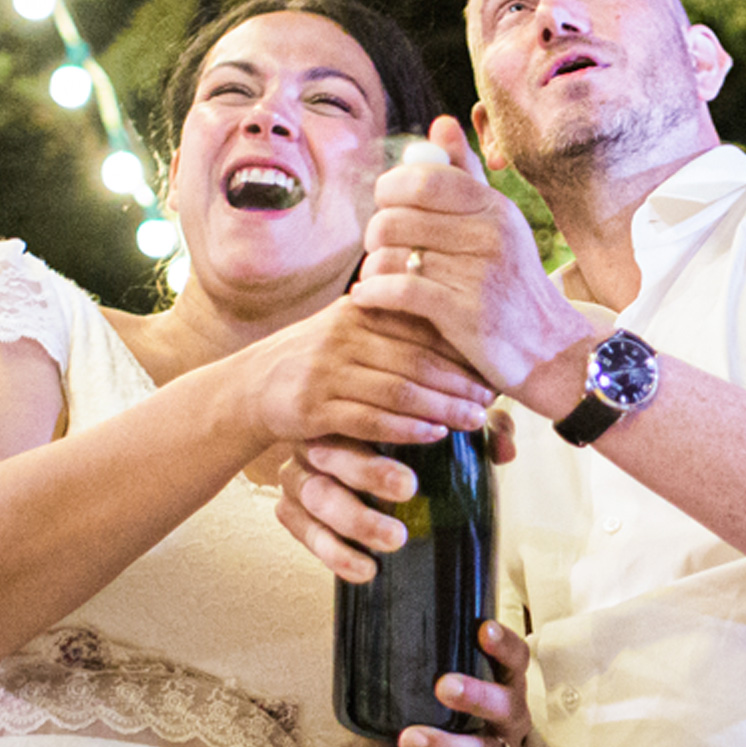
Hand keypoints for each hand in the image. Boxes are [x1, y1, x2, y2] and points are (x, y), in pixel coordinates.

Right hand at [243, 295, 493, 451]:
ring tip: (474, 421)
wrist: (252, 384)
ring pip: (397, 390)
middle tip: (491, 399)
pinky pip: (368, 420)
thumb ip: (394, 326)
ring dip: (441, 408)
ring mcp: (326, 370)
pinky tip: (433, 436)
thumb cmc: (318, 358)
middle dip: (459, 382)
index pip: (421, 325)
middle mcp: (344, 335)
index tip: (493, 366)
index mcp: (361, 310)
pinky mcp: (312, 407)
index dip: (461, 347)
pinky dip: (405, 429)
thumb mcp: (350, 328)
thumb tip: (457, 324)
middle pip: (416, 359)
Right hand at [275, 411, 515, 582]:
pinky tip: (366, 570)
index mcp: (351, 406)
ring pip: (315, 493)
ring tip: (395, 539)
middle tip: (409, 488)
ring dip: (355, 518)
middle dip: (371, 470)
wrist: (342, 462)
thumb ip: (479, 428)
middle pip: (333, 448)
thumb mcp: (442, 426)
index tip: (442, 434)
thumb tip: (505, 448)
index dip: (405, 421)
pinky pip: (300, 531)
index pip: (369, 405)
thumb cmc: (403, 440)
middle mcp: (319, 435)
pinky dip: (332, 552)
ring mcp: (298, 473)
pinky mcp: (289, 509)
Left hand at [352, 116, 596, 414]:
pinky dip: (373, 294)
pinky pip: (399, 291)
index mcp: (493, 208)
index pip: (422, 178)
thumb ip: (465, 176)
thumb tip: (441, 123)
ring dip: (372, 269)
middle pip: (396, 216)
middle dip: (375, 234)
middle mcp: (489, 235)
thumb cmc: (514, 284)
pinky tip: (368, 298)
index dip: (390, 189)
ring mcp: (479, 275)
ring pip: (392, 255)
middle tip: (379, 248)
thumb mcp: (498, 224)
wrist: (552, 351)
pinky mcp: (466, 316)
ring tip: (376, 278)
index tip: (386, 206)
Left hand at [397, 620, 531, 746]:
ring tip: (412, 738)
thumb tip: (401, 634)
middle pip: (506, 704)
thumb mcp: (450, 692)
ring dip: (447, 745)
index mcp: (508, 685)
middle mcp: (514, 718)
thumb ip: (441, 667)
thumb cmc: (451, 720)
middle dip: (476, 695)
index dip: (505, 644)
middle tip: (444, 686)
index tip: (484, 629)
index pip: (517, 659)